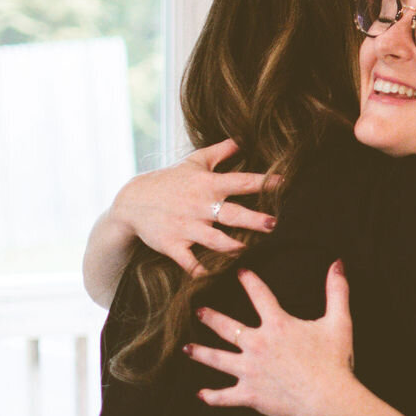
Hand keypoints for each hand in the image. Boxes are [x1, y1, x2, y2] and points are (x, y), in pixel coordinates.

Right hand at [112, 138, 279, 274]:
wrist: (131, 202)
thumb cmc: (169, 181)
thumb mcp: (193, 162)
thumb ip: (220, 152)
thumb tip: (243, 138)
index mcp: (207, 185)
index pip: (240, 181)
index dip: (263, 181)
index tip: (284, 183)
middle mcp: (199, 206)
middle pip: (232, 214)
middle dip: (254, 220)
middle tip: (274, 224)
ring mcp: (186, 227)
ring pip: (215, 241)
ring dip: (234, 248)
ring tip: (250, 251)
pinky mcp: (173, 246)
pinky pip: (190, 263)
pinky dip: (203, 272)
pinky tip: (217, 277)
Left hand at [186, 265, 357, 415]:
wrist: (327, 398)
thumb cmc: (334, 361)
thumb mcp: (339, 322)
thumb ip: (337, 291)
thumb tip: (337, 263)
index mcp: (277, 325)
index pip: (260, 295)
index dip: (250, 281)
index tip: (240, 271)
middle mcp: (257, 344)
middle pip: (227, 327)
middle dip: (211, 317)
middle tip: (198, 311)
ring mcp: (250, 370)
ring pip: (217, 359)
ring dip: (200, 353)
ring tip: (186, 349)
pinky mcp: (249, 394)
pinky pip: (225, 396)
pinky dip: (212, 396)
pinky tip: (201, 395)